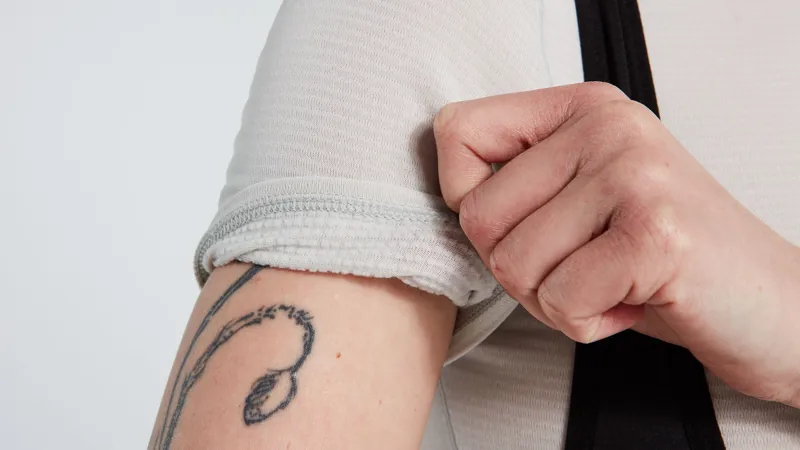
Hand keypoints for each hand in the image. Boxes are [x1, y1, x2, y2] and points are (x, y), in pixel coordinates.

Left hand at [434, 82, 799, 405]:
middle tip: (580, 266)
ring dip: (555, 300)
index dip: (466, 197)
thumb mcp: (587, 198)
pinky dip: (588, 323)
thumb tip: (451, 195)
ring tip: (611, 282)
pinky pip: (561, 299)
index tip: (521, 221)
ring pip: (514, 264)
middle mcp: (607, 128)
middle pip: (478, 215)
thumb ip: (520, 183)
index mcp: (583, 110)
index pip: (457, 130)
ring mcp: (633, 175)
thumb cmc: (667, 258)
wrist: (771, 303)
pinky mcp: (653, 233)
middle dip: (519, 269)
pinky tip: (633, 302)